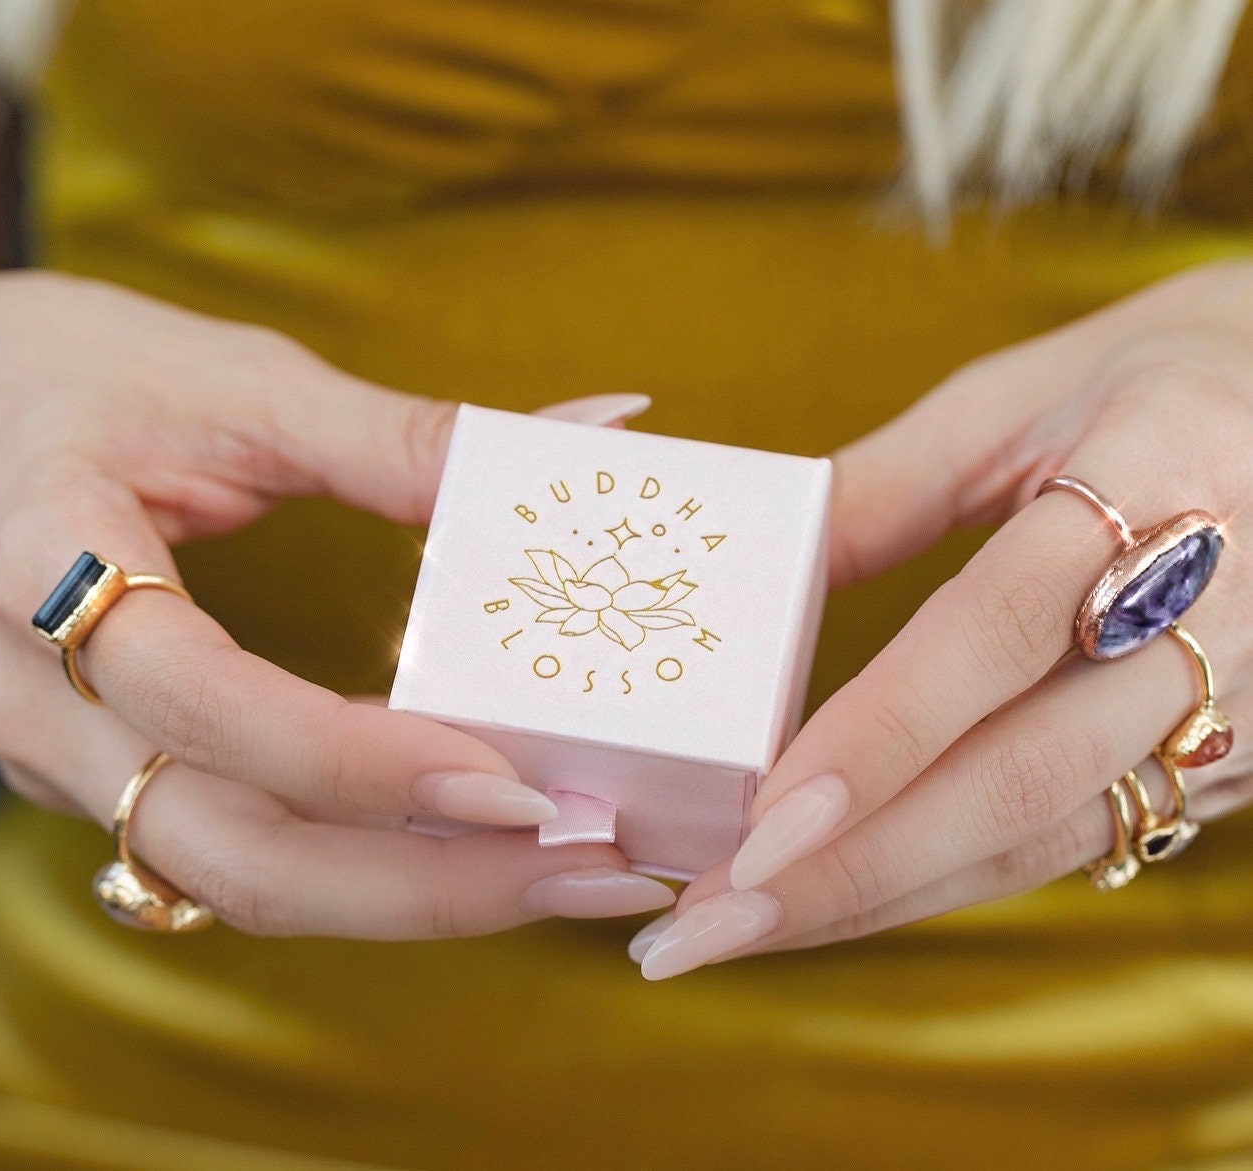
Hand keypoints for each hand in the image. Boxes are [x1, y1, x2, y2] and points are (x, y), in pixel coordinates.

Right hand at [0, 271, 675, 936]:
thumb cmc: (77, 374)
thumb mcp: (238, 384)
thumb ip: (406, 432)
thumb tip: (596, 431)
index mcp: (46, 567)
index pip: (205, 703)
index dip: (359, 761)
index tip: (515, 787)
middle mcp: (42, 700)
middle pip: (231, 851)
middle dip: (426, 886)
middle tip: (590, 869)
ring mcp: (67, 757)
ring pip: (235, 878)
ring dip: (408, 894)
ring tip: (558, 873)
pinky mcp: (107, 775)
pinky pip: (233, 850)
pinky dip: (358, 863)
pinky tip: (464, 844)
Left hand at [635, 260, 1252, 977]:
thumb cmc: (1158, 377)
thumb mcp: (1020, 394)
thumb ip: (886, 484)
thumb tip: (756, 569)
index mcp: (1158, 482)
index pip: (998, 631)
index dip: (880, 732)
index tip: (759, 817)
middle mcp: (1212, 613)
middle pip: (1021, 773)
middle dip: (853, 866)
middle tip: (706, 924)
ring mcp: (1235, 702)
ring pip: (1044, 833)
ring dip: (883, 895)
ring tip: (744, 928)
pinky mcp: (1229, 757)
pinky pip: (1072, 837)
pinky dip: (946, 875)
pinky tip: (845, 898)